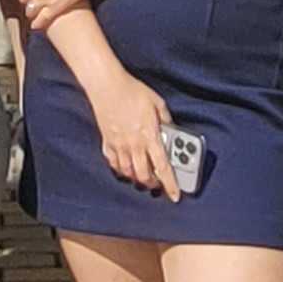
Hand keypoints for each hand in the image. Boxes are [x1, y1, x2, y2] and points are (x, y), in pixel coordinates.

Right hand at [89, 70, 179, 198]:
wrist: (107, 86)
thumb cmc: (133, 91)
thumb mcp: (157, 103)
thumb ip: (166, 119)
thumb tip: (171, 130)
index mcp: (150, 136)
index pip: (163, 167)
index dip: (170, 184)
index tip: (175, 196)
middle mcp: (134, 145)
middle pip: (144, 176)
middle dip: (153, 184)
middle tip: (159, 182)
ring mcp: (119, 145)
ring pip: (128, 173)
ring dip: (137, 178)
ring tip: (143, 176)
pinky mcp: (107, 142)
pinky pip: (114, 164)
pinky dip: (120, 170)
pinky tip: (125, 167)